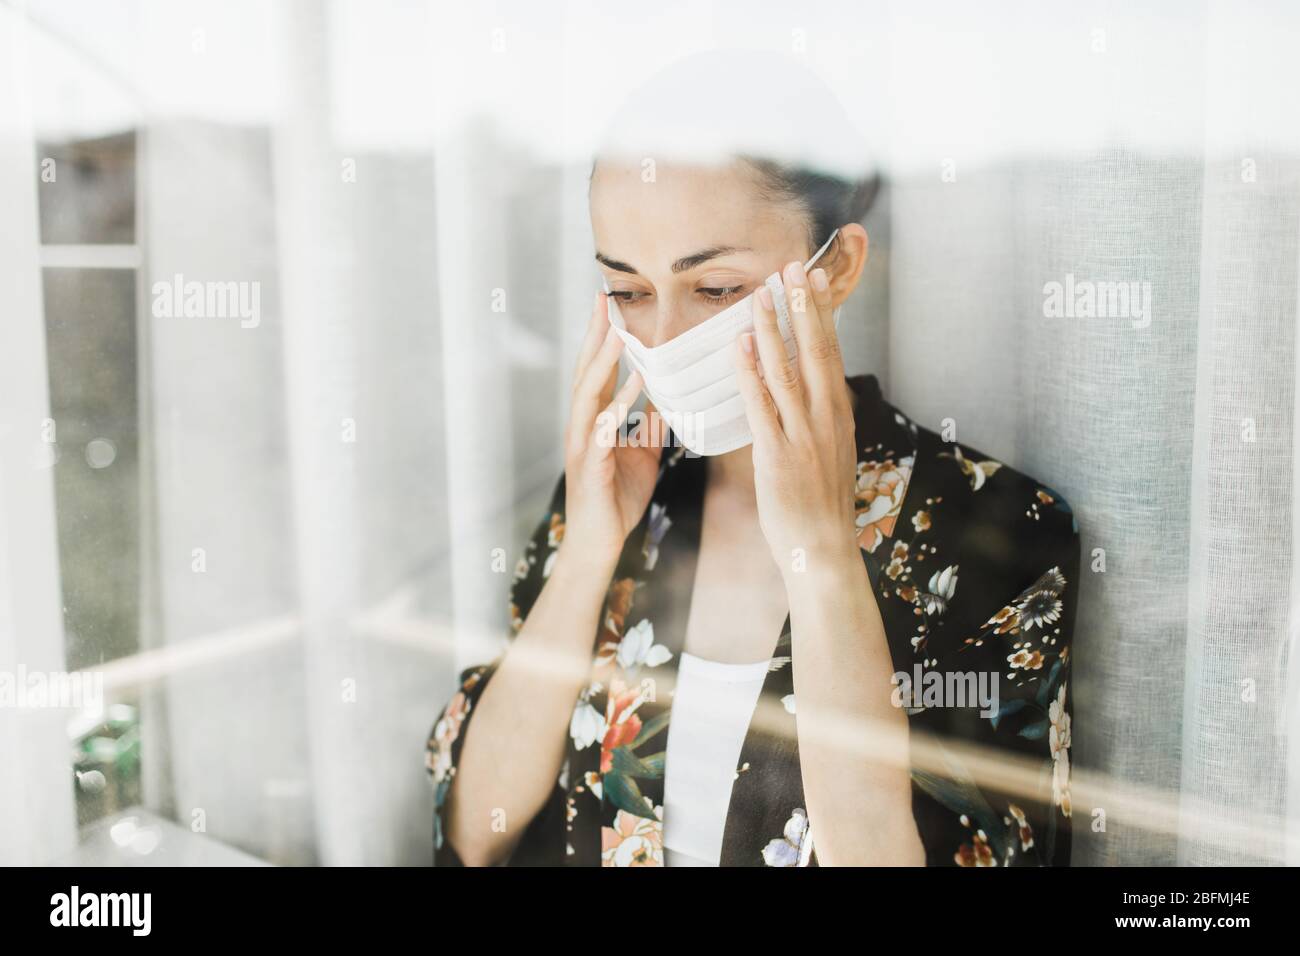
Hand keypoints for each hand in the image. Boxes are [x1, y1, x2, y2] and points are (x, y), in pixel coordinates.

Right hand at [561, 291, 666, 566]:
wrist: (601, 542)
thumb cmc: (617, 497)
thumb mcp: (642, 452)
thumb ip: (649, 423)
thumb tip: (666, 395)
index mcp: (595, 420)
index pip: (597, 370)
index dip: (603, 337)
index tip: (610, 303)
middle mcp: (584, 426)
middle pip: (586, 371)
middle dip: (595, 335)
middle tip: (603, 298)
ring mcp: (583, 444)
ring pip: (589, 395)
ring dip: (603, 362)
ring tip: (617, 331)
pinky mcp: (591, 466)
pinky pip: (603, 431)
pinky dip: (617, 406)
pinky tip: (633, 385)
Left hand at [734, 263, 859, 579]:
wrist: (821, 548)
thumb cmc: (820, 502)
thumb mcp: (829, 450)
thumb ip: (818, 416)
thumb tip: (811, 386)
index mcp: (839, 414)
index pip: (831, 352)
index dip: (821, 314)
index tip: (813, 279)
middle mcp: (826, 418)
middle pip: (815, 351)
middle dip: (802, 307)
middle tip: (791, 267)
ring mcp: (803, 435)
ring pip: (787, 371)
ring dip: (773, 329)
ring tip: (762, 294)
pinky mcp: (777, 455)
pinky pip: (761, 405)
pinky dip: (751, 372)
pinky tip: (741, 345)